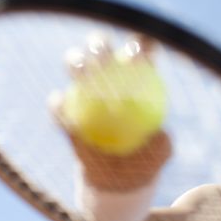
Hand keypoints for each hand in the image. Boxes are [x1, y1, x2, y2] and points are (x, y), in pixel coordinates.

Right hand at [50, 33, 171, 190]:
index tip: (139, 58)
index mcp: (139, 76)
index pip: (142, 52)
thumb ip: (162, 142)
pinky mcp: (65, 111)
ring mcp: (84, 90)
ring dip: (76, 62)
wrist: (117, 177)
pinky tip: (60, 104)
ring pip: (76, 65)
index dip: (140, 46)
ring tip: (80, 72)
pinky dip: (58, 104)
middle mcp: (109, 75)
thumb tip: (160, 134)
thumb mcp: (160, 153)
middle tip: (105, 60)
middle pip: (103, 48)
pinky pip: (58, 105)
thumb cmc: (145, 160)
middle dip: (100, 44)